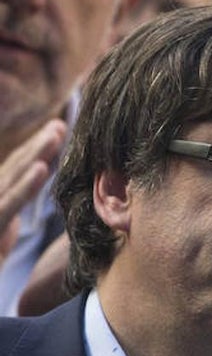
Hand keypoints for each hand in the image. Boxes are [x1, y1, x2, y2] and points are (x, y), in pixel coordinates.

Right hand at [0, 118, 65, 239]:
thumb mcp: (0, 231)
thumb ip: (10, 210)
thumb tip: (31, 181)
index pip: (14, 168)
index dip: (35, 148)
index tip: (58, 128)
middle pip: (13, 167)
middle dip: (38, 145)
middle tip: (61, 124)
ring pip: (10, 179)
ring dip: (34, 155)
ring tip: (56, 134)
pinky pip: (7, 206)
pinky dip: (24, 187)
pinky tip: (40, 169)